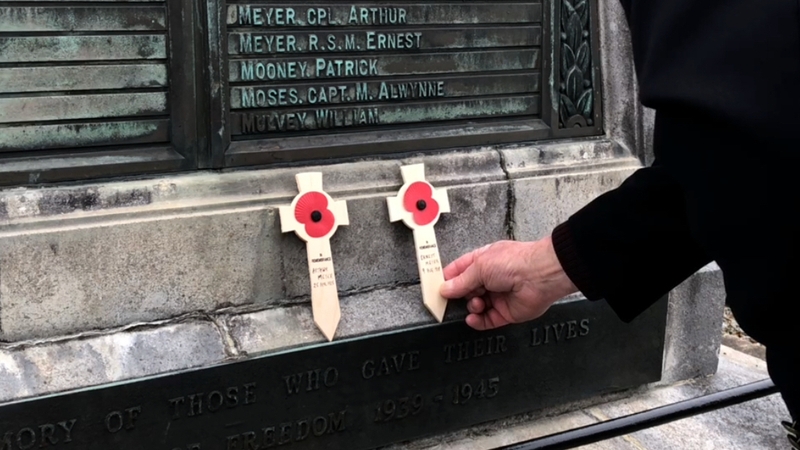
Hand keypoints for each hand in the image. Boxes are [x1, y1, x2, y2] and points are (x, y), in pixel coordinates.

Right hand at [440, 237, 577, 329]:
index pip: (460, 270)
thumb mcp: (480, 267)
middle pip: (466, 290)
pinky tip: (473, 319)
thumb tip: (446, 289)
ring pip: (475, 306)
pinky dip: (478, 321)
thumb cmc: (514, 262)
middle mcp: (490, 278)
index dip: (448, 279)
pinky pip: (487, 320)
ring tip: (475, 303)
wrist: (540, 276)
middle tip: (449, 300)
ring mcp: (498, 296)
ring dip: (471, 306)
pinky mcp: (506, 312)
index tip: (436, 287)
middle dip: (458, 295)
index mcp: (483, 261)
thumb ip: (461, 281)